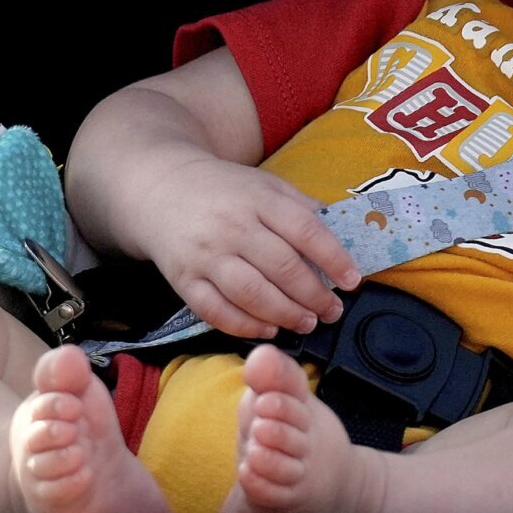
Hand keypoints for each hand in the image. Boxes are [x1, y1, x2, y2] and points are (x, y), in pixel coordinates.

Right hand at [132, 154, 362, 339]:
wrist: (161, 188)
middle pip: (282, 267)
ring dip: (286, 314)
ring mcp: (205, 255)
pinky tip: (268, 328)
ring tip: (307, 322)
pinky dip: (245, 325)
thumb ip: (303, 209)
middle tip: (332, 310)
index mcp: (258, 199)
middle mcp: (231, 226)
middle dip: (314, 295)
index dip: (334, 259)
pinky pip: (216, 311)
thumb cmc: (225, 191)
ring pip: (251, 294)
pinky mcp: (183, 280)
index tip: (352, 280)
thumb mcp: (266, 185)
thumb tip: (344, 237)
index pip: (305, 231)